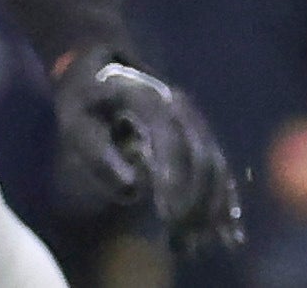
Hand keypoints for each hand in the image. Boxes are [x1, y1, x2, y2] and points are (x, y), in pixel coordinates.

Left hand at [53, 45, 242, 252]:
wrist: (103, 65)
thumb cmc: (86, 99)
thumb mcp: (77, 122)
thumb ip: (100, 155)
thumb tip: (135, 190)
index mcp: (153, 101)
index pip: (172, 144)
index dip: (174, 181)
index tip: (168, 217)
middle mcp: (182, 108)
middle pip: (201, 158)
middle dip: (196, 203)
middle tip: (185, 240)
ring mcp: (194, 119)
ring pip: (215, 165)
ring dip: (213, 207)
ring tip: (201, 242)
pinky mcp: (199, 133)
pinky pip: (220, 167)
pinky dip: (226, 199)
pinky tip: (230, 230)